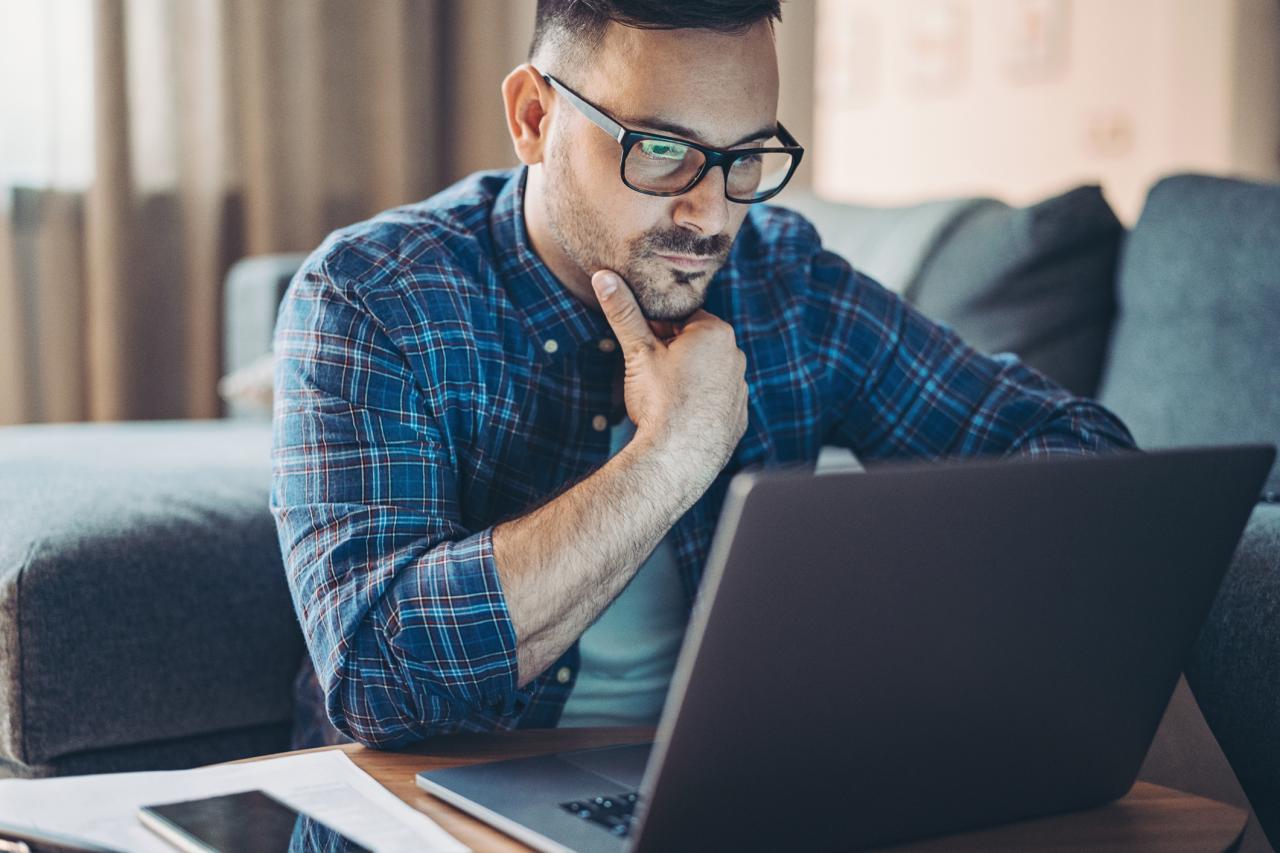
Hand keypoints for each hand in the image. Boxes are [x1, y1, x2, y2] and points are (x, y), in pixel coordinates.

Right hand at [591, 269, 748, 474]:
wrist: (678, 457)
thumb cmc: (660, 400)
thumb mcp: (638, 351)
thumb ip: (623, 312)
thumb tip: (604, 277)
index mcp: (715, 332)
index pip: (682, 318)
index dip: (657, 332)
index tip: (644, 350)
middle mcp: (736, 356)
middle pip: (695, 344)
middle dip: (672, 354)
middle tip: (650, 376)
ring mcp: (740, 388)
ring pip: (706, 373)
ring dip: (686, 379)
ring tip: (664, 399)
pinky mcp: (738, 416)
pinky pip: (716, 400)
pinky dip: (699, 404)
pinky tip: (680, 416)